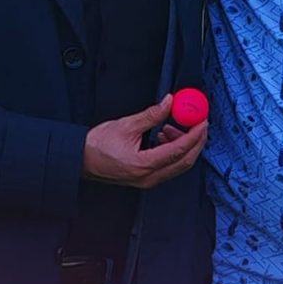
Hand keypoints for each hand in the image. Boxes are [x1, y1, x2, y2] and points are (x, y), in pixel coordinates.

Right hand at [82, 96, 207, 188]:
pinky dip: (173, 152)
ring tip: (173, 127)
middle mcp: (149, 177)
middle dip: (196, 142)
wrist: (80, 160)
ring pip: (178, 166)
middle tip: (200, 124)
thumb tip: (169, 102)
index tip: (202, 121)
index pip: (179, 150)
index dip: (194, 135)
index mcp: (144, 165)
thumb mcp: (126, 125)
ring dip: (183, 146)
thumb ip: (151, 114)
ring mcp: (148, 181)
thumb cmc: (97, 146)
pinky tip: (164, 136)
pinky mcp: (145, 179)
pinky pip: (168, 167)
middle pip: (185, 162)